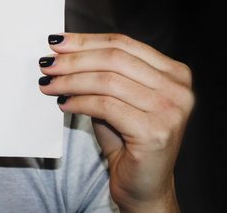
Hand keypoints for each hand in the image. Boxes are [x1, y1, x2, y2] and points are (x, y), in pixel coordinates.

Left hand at [38, 33, 193, 212]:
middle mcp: (178, 89)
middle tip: (47, 64)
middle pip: (114, 59)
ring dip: (71, 81)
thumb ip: (101, 71)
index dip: (86, 41)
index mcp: (174, 73)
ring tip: (48, 84)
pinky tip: (63, 104)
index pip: (123, 44)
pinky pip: (105, 106)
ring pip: (107, 81)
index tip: (56, 42)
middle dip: (75, 59)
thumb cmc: (127, 139)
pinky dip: (79, 102)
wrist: (143, 186)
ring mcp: (170, 111)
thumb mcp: (117, 97)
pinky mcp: (155, 132)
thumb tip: (62, 50)